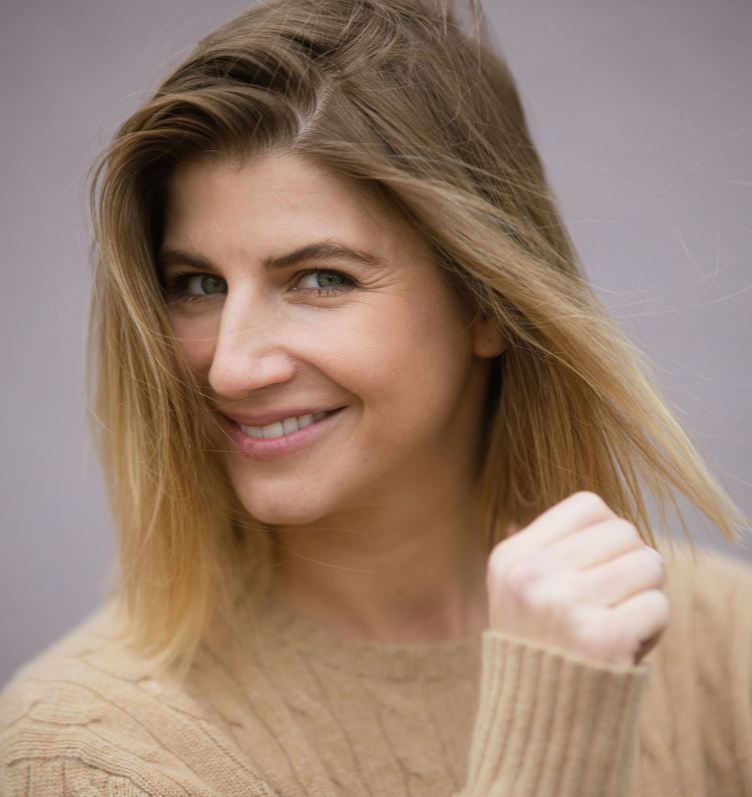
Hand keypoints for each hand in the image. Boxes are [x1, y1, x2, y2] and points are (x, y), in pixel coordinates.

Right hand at [486, 491, 669, 665]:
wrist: (538, 722)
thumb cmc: (543, 644)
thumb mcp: (524, 587)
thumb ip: (563, 548)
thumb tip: (632, 535)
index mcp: (510, 557)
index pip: (588, 506)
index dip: (605, 535)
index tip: (593, 569)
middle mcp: (530, 576)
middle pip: (624, 531)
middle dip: (630, 564)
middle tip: (607, 602)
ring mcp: (564, 605)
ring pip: (649, 564)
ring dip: (645, 595)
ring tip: (614, 623)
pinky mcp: (601, 638)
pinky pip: (660, 606)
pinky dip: (653, 628)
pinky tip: (623, 647)